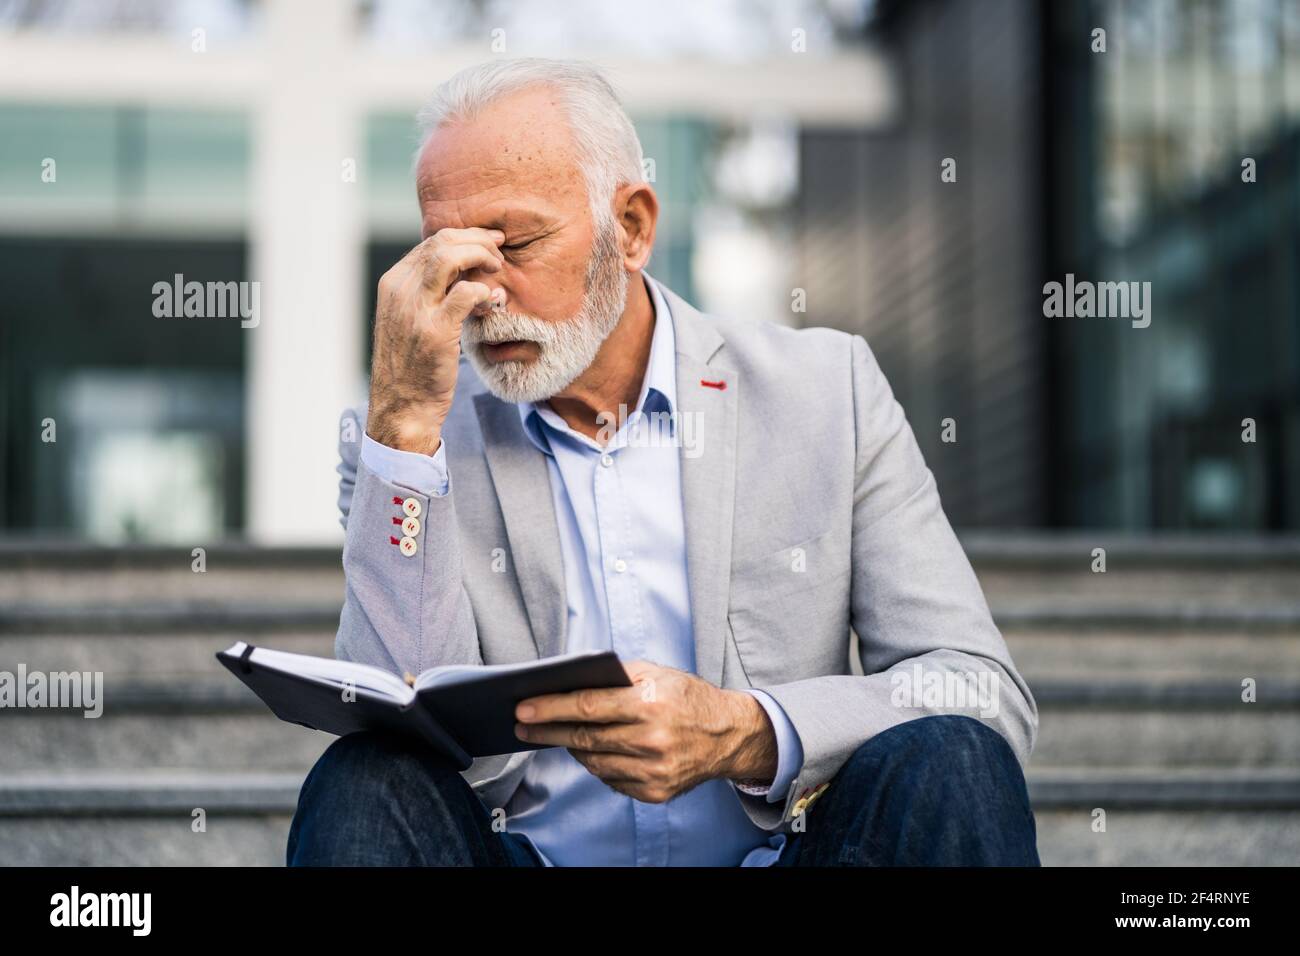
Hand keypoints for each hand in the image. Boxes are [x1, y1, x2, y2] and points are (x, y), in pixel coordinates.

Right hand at [366, 228, 504, 454]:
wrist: (402, 406)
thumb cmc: (412, 366)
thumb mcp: (409, 321)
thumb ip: (427, 294)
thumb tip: (460, 273)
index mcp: (392, 284)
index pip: (430, 242)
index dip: (465, 237)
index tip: (489, 243)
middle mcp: (400, 290)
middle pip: (441, 242)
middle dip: (477, 241)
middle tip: (499, 253)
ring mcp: (415, 309)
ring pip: (449, 257)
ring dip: (480, 257)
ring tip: (497, 269)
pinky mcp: (434, 330)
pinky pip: (465, 293)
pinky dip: (484, 292)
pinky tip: (492, 303)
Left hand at [513, 660, 778, 802]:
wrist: (729, 735)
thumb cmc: (687, 697)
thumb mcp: (657, 673)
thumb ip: (616, 676)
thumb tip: (570, 683)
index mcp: (651, 703)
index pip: (588, 706)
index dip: (551, 708)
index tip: (523, 709)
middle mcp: (652, 739)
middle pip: (584, 738)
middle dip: (548, 732)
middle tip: (522, 727)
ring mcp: (654, 770)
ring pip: (594, 762)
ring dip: (570, 749)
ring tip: (555, 736)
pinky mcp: (656, 792)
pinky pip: (611, 780)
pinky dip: (596, 765)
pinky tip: (589, 752)